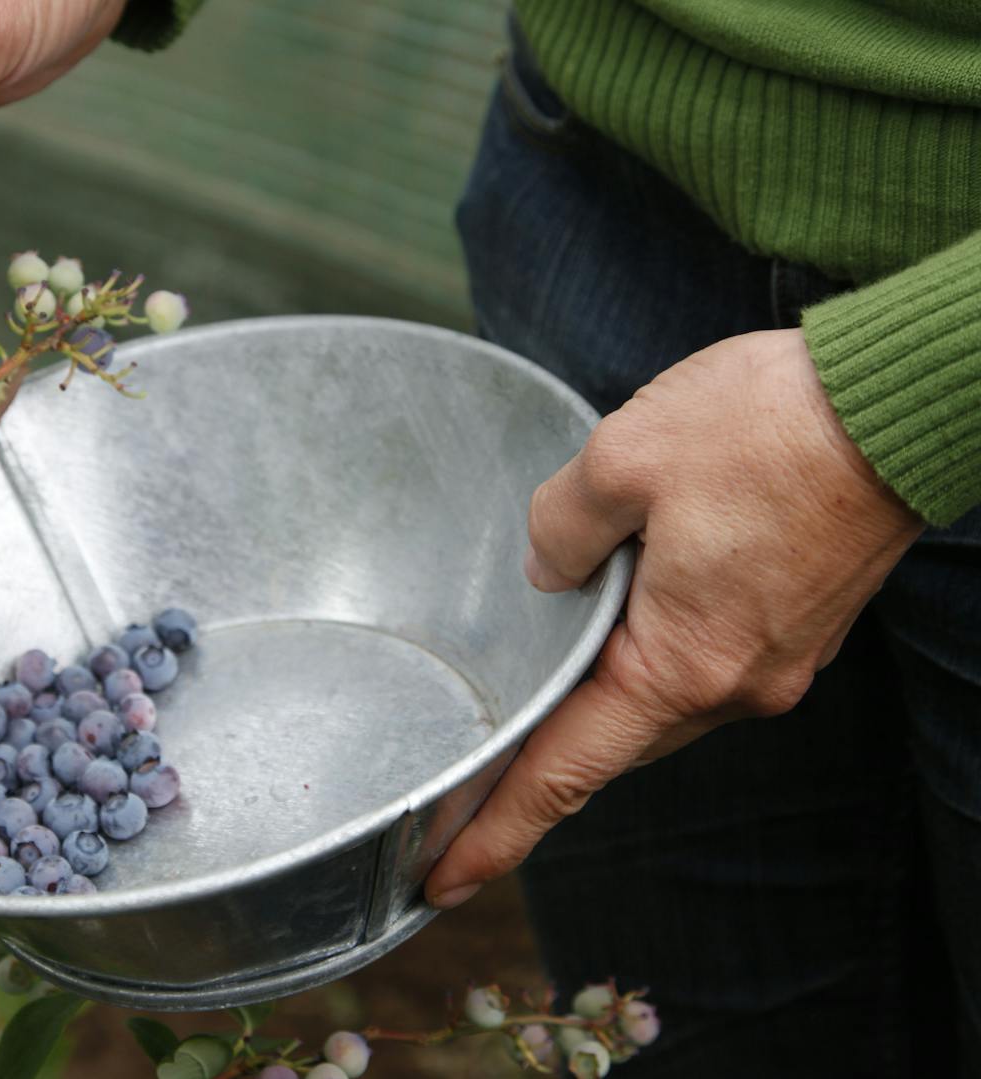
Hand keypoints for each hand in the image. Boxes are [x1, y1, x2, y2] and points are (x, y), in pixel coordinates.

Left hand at [424, 329, 923, 908]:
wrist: (901, 399)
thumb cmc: (770, 426)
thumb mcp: (622, 459)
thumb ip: (560, 529)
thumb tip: (547, 571)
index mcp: (681, 666)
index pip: (565, 772)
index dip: (496, 830)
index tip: (443, 880)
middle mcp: (733, 685)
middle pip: (608, 740)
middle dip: (535, 766)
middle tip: (457, 791)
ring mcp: (773, 660)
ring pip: (654, 697)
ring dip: (593, 696)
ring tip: (526, 695)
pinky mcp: (795, 626)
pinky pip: (697, 660)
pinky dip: (643, 655)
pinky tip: (609, 619)